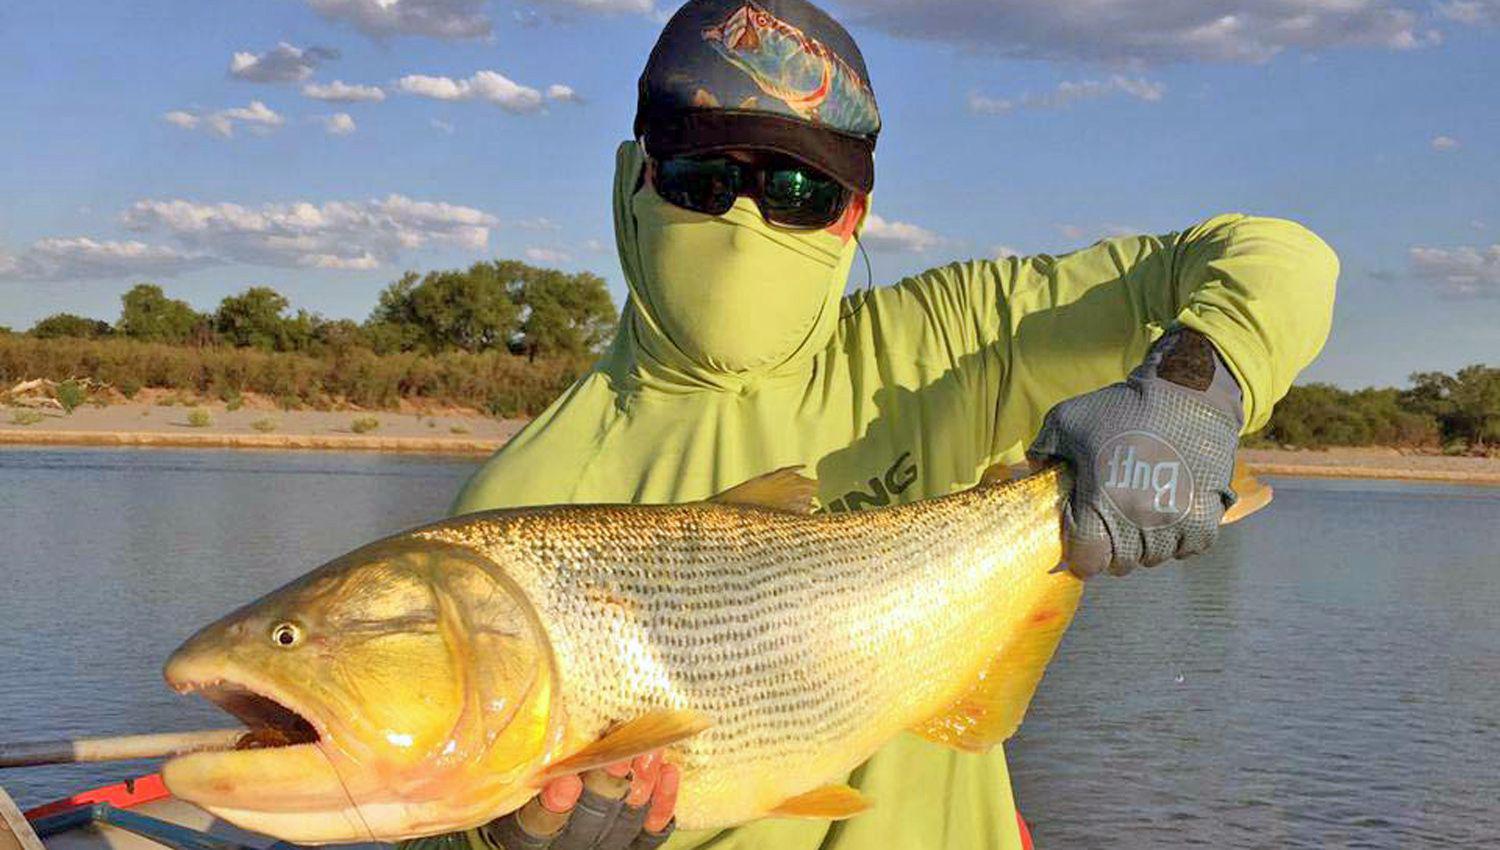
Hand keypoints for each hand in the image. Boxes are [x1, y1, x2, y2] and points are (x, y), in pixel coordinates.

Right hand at [482, 751, 678, 849]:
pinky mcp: (634, 841)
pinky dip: (663, 801)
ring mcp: (606, 843)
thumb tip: (539, 723)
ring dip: (641, 784)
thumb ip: (532, 760)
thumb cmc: (530, 784)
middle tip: (621, 755)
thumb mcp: (522, 774)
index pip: (538, 825)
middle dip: (607, 785)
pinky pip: (652, 829)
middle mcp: (570, 843)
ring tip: (652, 751)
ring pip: (626, 821)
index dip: (554, 805)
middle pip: (589, 822)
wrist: (557, 816)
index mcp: (529, 834)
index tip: (566, 781)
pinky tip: (669, 772)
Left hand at [1027, 328, 1243, 577]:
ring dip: (1145, 545)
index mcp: (1102, 502)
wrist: (1187, 394)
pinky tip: (1169, 515)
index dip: (1082, 555)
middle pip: (1121, 564)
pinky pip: (1188, 549)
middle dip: (1112, 550)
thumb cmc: (1123, 408)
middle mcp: (1139, 520)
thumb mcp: (1067, 420)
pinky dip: (1179, 540)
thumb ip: (1042, 450)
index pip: (1087, 561)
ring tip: (1141, 517)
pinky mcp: (1206, 519)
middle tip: (1111, 526)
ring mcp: (1176, 523)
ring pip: (1154, 558)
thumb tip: (1030, 473)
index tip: (1083, 541)